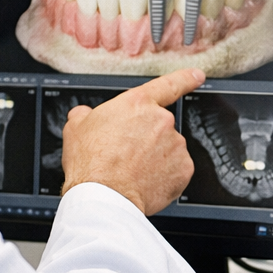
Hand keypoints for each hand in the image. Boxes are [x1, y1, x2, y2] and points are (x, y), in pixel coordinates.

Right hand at [60, 69, 203, 214]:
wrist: (104, 197)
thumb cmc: (90, 163)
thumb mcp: (76, 128)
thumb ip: (85, 114)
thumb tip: (84, 114)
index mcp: (138, 104)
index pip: (168, 84)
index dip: (185, 78)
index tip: (197, 75)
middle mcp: (162, 120)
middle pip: (160, 126)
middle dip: (147, 139)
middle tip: (127, 155)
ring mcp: (175, 145)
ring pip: (169, 149)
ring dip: (156, 158)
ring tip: (132, 172)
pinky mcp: (184, 169)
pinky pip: (176, 170)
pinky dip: (164, 176)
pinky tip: (146, 182)